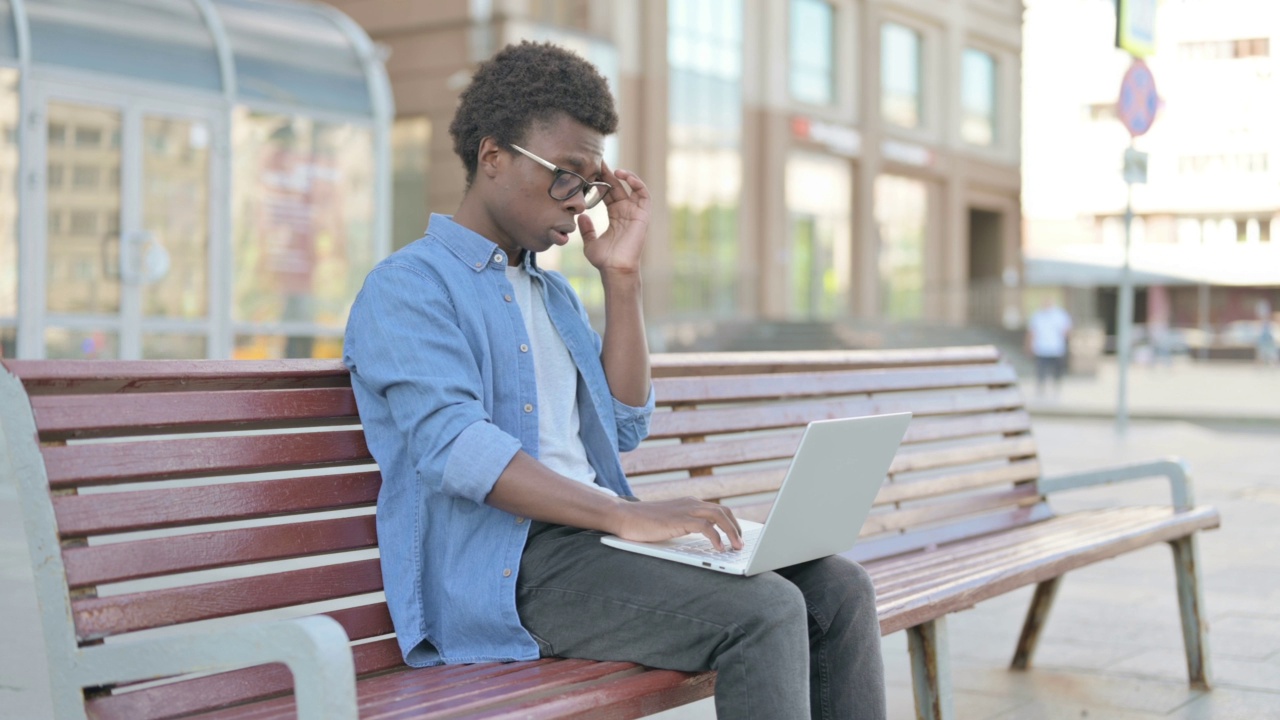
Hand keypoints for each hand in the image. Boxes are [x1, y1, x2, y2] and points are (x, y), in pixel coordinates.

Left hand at [579, 162, 649, 276]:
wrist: (616, 269)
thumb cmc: (604, 260)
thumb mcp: (590, 243)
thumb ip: (586, 229)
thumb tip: (582, 217)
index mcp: (615, 216)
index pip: (608, 192)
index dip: (600, 180)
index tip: (590, 169)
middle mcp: (626, 212)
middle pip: (618, 187)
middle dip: (608, 173)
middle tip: (598, 160)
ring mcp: (635, 212)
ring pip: (632, 187)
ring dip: (625, 176)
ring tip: (613, 169)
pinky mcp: (643, 215)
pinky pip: (643, 194)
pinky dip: (636, 183)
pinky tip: (624, 177)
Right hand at [608, 497, 743, 551]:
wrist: (624, 516)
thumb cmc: (644, 523)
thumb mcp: (671, 523)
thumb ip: (687, 525)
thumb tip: (705, 537)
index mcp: (690, 504)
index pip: (719, 510)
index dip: (732, 523)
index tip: (738, 537)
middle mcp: (691, 504)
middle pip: (723, 511)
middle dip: (736, 528)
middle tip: (741, 545)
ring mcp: (685, 510)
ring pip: (719, 516)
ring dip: (731, 532)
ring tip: (737, 547)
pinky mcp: (679, 520)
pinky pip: (705, 527)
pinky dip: (716, 537)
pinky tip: (719, 548)